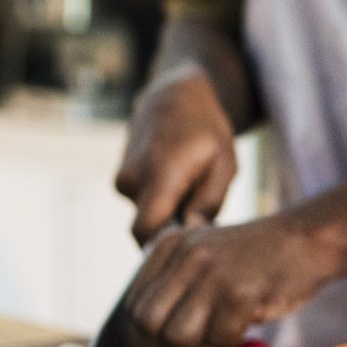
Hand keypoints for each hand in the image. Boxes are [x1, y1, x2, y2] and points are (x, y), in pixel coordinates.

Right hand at [115, 69, 238, 244]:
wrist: (174, 98)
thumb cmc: (207, 132)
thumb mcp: (224, 165)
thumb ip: (209, 202)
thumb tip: (190, 234)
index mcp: (159, 174)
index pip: (144, 231)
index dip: (163, 248)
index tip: (189, 248)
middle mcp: (132, 179)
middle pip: (147, 230)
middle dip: (173, 232)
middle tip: (202, 219)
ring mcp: (122, 181)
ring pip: (147, 218)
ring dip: (169, 216)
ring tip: (193, 194)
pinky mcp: (121, 183)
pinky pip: (142, 207)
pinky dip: (161, 205)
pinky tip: (180, 188)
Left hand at [125, 215, 330, 346]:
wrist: (306, 241)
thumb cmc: (254, 260)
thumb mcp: (204, 260)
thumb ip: (171, 295)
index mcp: (169, 245)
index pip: (132, 304)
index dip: (138, 338)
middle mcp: (186, 256)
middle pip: (147, 322)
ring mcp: (214, 274)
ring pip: (177, 337)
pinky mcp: (242, 294)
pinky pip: (219, 339)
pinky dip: (228, 345)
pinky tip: (240, 331)